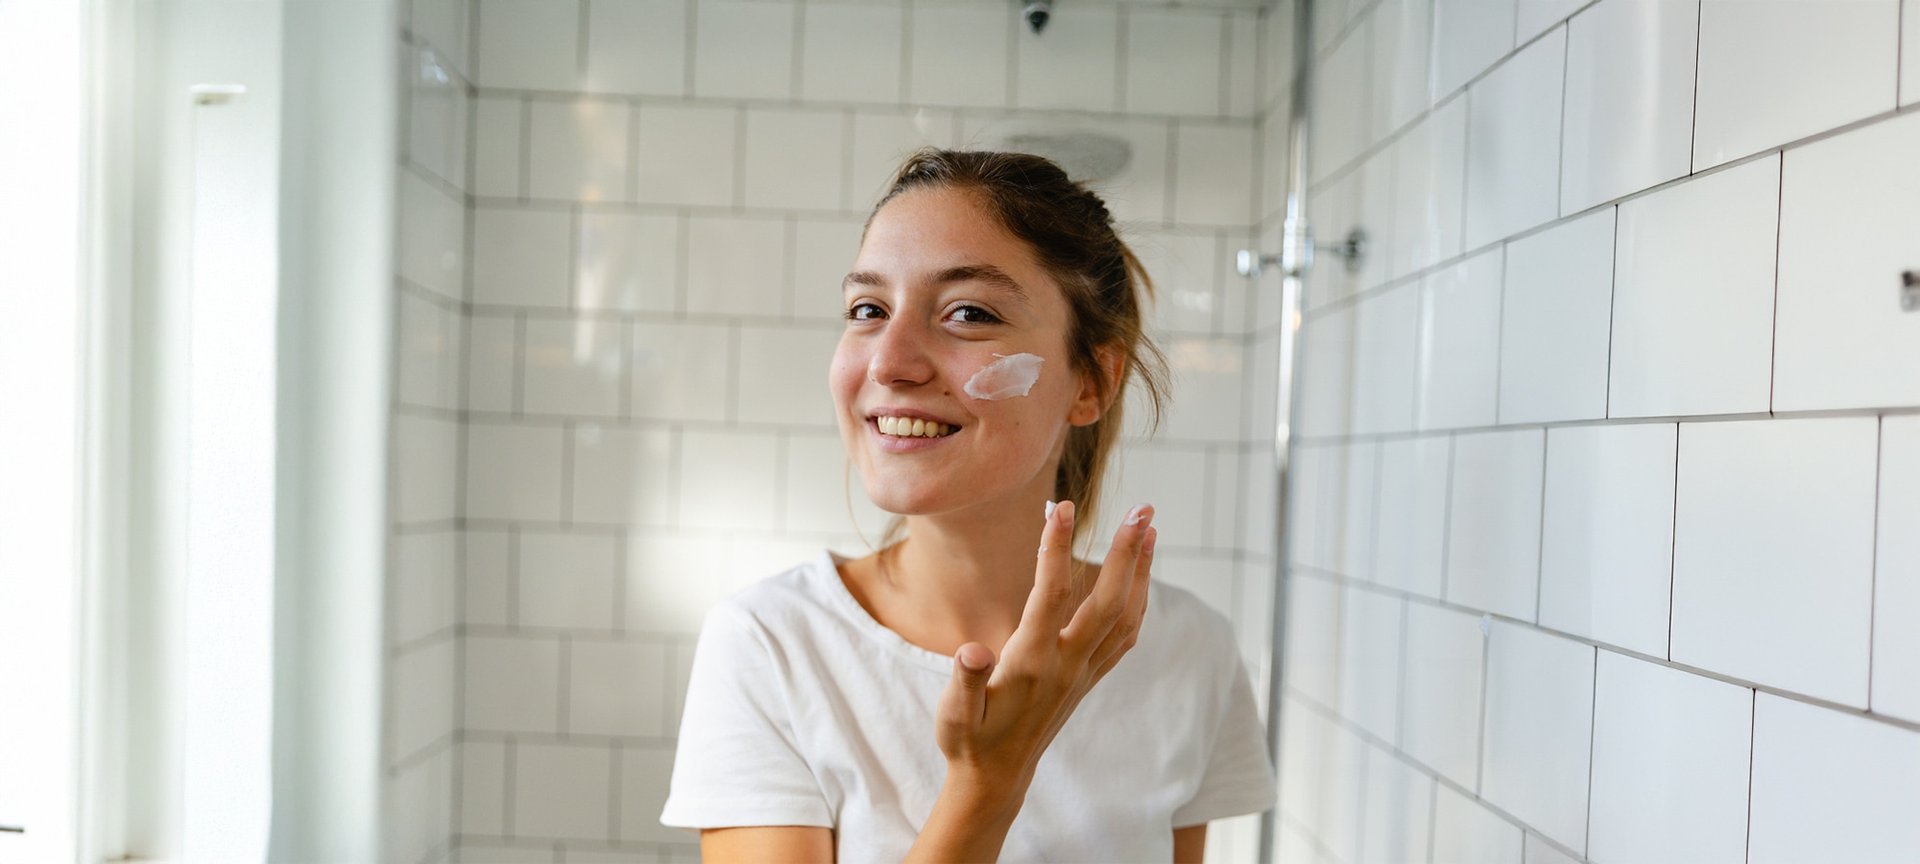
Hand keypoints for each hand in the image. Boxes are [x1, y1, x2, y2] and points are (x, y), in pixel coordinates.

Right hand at [932, 499, 1158, 784]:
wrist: (996, 778)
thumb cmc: (968, 739)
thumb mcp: (953, 714)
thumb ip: (964, 681)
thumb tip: (972, 652)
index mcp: (1030, 664)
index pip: (1050, 597)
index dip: (1055, 550)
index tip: (1060, 507)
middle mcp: (1066, 666)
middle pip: (1107, 602)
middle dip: (1125, 552)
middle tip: (1140, 508)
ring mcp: (1083, 673)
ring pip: (1125, 616)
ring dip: (1141, 571)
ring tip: (1150, 528)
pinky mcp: (1088, 678)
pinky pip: (1125, 636)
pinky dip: (1139, 600)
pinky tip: (1141, 576)